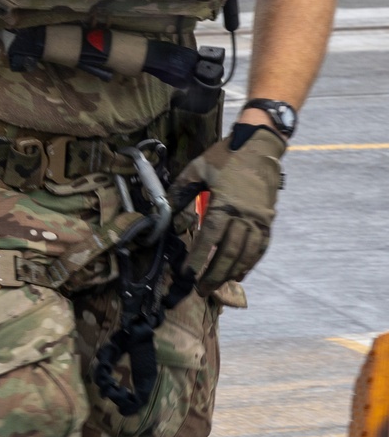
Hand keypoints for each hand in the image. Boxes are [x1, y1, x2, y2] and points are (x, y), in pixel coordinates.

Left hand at [169, 123, 285, 293]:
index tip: (186, 274)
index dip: (198, 258)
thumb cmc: (226, 156)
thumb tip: (168, 215)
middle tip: (201, 290)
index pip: (209, 237)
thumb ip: (182, 192)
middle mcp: (244, 216)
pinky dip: (250, 263)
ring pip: (246, 254)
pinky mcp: (268, 220)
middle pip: (228, 252)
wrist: (259, 145)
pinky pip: (260, 247)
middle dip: (214, 274)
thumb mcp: (198, 168)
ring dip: (231, 273)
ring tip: (218, 286)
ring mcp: (259, 220)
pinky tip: (240, 273)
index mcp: (225, 203)